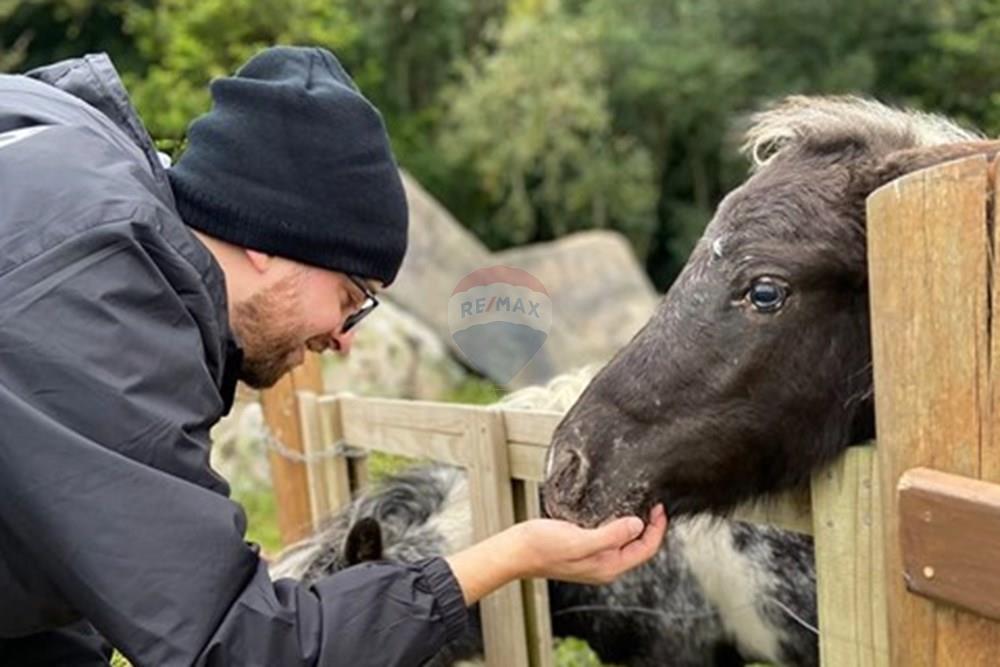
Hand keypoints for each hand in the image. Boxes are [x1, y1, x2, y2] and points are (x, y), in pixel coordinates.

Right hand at [513, 504, 667, 584]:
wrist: (514, 552)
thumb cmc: (541, 547)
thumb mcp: (578, 540)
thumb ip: (610, 535)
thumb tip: (637, 525)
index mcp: (608, 567)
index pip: (645, 550)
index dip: (657, 529)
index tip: (659, 508)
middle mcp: (604, 566)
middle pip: (638, 547)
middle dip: (649, 526)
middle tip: (652, 502)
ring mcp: (594, 559)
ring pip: (624, 542)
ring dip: (634, 524)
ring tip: (638, 503)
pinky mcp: (583, 549)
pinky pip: (609, 537)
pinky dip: (617, 524)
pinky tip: (612, 509)